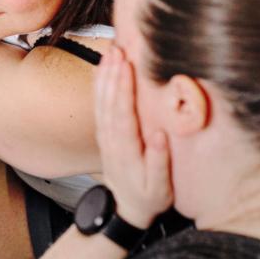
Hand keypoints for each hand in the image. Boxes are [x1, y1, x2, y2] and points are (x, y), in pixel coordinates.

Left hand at [94, 46, 172, 228]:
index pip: (123, 113)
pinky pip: (99, 105)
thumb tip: (160, 135)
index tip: (126, 66)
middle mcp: (111, 139)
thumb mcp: (159, 188)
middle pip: (109, 101)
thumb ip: (159, 162)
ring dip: (104, 75)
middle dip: (113, 74)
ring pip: (101, 100)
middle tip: (117, 49)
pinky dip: (100, 85)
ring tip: (110, 52)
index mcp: (126, 149)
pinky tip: (103, 68)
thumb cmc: (148, 197)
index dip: (123, 88)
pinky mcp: (104, 133)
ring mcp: (105, 136)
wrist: (125, 209)